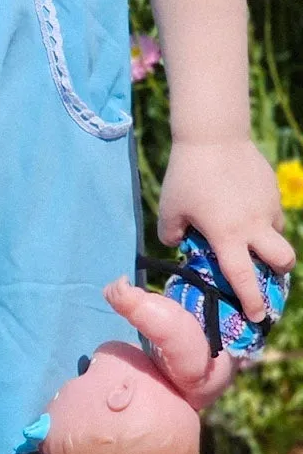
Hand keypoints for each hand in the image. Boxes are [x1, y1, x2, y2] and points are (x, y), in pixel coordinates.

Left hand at [157, 138, 294, 323]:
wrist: (212, 136)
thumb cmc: (186, 176)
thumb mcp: (170, 209)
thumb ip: (171, 233)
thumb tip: (177, 245)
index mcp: (227, 236)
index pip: (243, 278)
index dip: (251, 300)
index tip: (257, 316)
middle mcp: (253, 226)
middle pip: (283, 261)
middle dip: (279, 272)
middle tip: (266, 274)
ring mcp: (267, 207)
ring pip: (278, 235)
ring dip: (268, 243)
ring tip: (247, 236)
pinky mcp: (271, 190)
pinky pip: (272, 213)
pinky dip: (262, 218)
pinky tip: (242, 206)